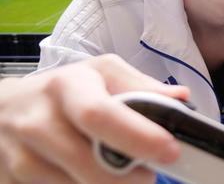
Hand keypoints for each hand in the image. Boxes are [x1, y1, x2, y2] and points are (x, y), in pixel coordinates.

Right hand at [0, 54, 188, 183]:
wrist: (5, 108)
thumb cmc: (65, 90)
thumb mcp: (102, 74)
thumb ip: (141, 87)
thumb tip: (181, 99)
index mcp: (67, 85)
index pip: (99, 114)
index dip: (137, 136)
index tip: (169, 150)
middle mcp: (37, 119)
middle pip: (84, 160)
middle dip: (125, 177)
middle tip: (149, 176)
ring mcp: (18, 153)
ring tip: (122, 178)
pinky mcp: (9, 178)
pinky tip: (92, 180)